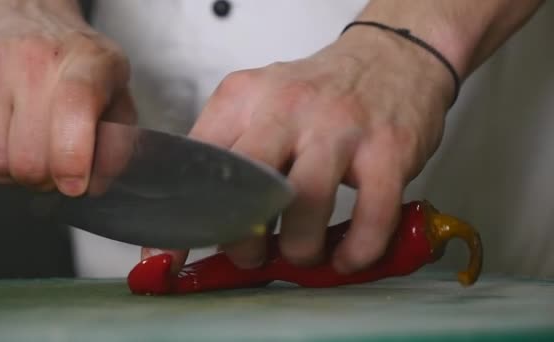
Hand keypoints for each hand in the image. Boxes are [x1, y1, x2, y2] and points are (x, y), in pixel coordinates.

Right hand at [0, 0, 134, 195]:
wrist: (22, 14)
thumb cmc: (72, 62)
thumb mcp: (115, 92)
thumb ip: (116, 142)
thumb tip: (96, 183)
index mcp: (86, 62)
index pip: (74, 109)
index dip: (73, 158)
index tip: (74, 183)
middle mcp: (33, 58)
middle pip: (30, 156)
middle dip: (44, 178)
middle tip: (52, 166)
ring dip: (12, 171)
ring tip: (26, 146)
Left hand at [143, 25, 453, 273]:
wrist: (391, 58)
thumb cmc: (319, 92)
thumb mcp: (261, 102)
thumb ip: (230, 151)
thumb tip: (197, 218)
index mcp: (245, 98)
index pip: (198, 163)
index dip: (186, 217)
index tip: (175, 253)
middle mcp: (288, 107)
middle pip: (247, 185)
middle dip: (243, 238)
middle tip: (250, 254)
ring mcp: (340, 127)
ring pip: (305, 204)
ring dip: (299, 249)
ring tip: (300, 252)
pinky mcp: (387, 149)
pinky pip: (371, 215)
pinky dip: (356, 249)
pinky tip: (345, 256)